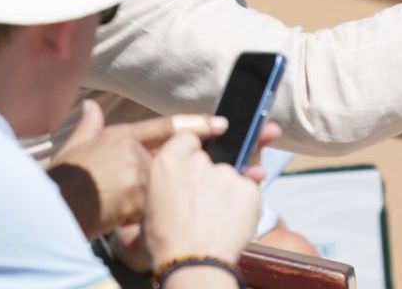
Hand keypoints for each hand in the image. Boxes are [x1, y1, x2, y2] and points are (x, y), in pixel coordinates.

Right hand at [47, 101, 225, 238]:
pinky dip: (149, 216)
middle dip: (173, 174)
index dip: (196, 125)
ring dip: (157, 198)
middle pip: (167, 163)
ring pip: (161, 188)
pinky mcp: (138, 199)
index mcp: (122, 135)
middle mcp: (134, 151)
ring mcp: (137, 175)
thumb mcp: (74, 146)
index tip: (221, 124)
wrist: (57, 205)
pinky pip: (155, 208)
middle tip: (175, 180)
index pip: (166, 127)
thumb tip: (91, 105)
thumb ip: (88, 126)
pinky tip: (138, 220)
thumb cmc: (64, 179)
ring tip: (134, 206)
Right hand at [111, 120, 282, 271]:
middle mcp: (198, 161)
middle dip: (212, 175)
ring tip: (219, 219)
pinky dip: (246, 203)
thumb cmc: (167, 243)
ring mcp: (226, 172)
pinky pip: (250, 190)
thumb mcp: (151, 207)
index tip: (198, 160)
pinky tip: (234, 222)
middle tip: (207, 202)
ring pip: (232, 176)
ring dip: (229, 191)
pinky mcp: (248, 187)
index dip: (194, 150)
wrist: (193, 263)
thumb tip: (174, 185)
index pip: (187, 138)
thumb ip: (166, 184)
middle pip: (212, 158)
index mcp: (168, 162)